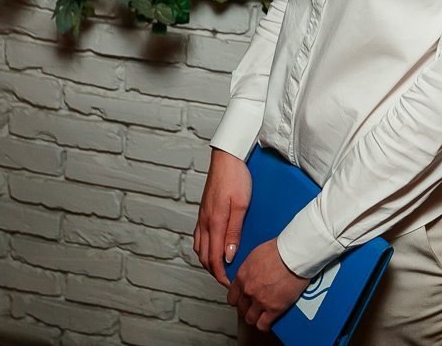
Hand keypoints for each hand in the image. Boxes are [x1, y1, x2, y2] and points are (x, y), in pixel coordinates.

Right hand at [194, 148, 251, 286]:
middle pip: (204, 256)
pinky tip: (215, 247)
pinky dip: (205, 248)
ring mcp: (202, 217)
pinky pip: (199, 236)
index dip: (221, 275)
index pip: (213, 258)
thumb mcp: (241, 206)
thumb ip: (234, 233)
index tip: (230, 284)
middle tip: (228, 279)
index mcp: (214, 223)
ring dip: (208, 260)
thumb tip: (228, 257)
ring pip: (199, 247)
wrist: (227, 158)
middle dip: (214, 271)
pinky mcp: (204, 211)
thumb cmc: (236, 178)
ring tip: (222, 267)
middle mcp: (204, 222)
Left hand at [228, 238, 310, 331]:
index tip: (243, 300)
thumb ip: (250, 267)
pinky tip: (268, 323)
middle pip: (241, 308)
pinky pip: (263, 324)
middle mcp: (248, 290)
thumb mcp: (256, 254)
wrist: (294, 254)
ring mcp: (260, 300)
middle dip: (247, 308)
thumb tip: (251, 272)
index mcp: (242, 276)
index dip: (238, 299)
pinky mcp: (274, 308)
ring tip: (261, 315)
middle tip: (254, 307)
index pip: (232, 296)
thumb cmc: (280, 249)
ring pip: (250, 318)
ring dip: (255, 318)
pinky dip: (265, 326)